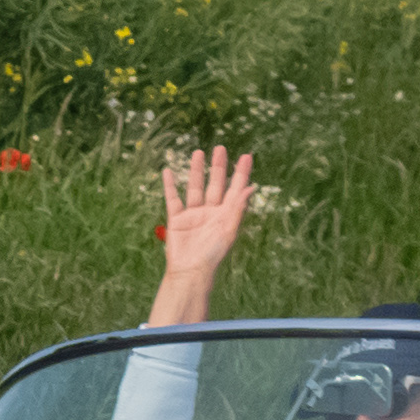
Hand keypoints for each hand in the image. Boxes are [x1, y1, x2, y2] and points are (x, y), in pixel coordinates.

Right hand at [146, 146, 252, 326]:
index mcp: (226, 215)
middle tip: (220, 148)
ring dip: (196, 171)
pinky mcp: (176, 219)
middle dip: (218, 167)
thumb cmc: (212, 255)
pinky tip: (168, 171)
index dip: (241, 173)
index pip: (235, 189)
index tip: (246, 156)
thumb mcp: (229, 229)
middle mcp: (210, 212)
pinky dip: (169, 185)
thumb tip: (251, 187)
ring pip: (195, 187)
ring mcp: (193, 215)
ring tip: (198, 152)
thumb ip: (238, 207)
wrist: (189, 272)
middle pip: (215, 184)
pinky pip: (173, 198)